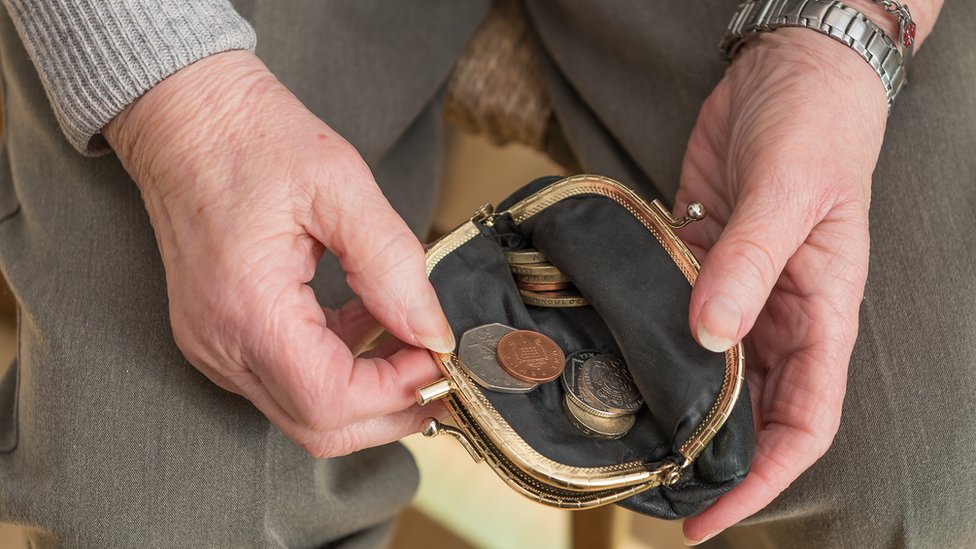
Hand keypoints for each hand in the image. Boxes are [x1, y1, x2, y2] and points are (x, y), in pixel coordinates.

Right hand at [104, 51, 453, 457]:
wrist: (186, 118)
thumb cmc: (253, 138)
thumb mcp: (340, 185)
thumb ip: (392, 265)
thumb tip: (432, 331)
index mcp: (247, 308)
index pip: (330, 400)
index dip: (397, 390)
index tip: (438, 355)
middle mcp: (222, 343)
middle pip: (318, 426)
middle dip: (390, 409)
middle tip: (439, 369)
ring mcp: (216, 346)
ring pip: (305, 412)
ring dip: (368, 390)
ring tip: (410, 341)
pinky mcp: (222, 337)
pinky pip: (289, 379)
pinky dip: (339, 367)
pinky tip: (369, 323)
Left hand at [676, 29, 887, 541]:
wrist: (789, 71)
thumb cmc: (816, 127)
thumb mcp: (790, 194)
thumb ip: (750, 264)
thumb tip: (712, 337)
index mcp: (821, 312)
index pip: (804, 421)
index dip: (765, 477)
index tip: (714, 514)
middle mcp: (778, 313)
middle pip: (750, 411)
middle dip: (710, 458)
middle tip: (651, 492)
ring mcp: (735, 289)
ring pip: (707, 371)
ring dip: (675, 408)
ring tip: (625, 443)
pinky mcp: (699, 261)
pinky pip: (674, 317)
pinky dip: (649, 344)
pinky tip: (611, 362)